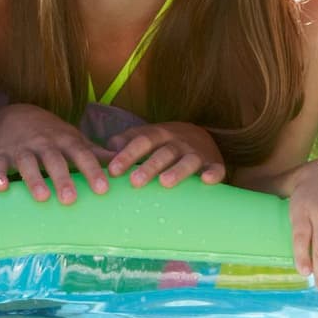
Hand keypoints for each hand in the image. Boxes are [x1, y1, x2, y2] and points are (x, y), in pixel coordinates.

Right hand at [0, 103, 108, 204]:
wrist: (15, 113)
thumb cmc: (51, 133)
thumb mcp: (73, 138)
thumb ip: (95, 153)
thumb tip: (125, 163)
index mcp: (65, 140)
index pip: (81, 155)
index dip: (92, 171)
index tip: (103, 188)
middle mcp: (44, 143)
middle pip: (54, 160)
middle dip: (63, 178)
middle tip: (71, 200)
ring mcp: (22, 148)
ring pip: (27, 163)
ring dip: (34, 179)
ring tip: (42, 197)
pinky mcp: (1, 153)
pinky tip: (0, 188)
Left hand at [105, 122, 224, 187]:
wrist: (201, 136)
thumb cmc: (164, 143)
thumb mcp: (145, 137)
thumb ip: (124, 142)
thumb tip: (102, 152)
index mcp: (159, 134)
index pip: (142, 141)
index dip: (127, 155)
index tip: (113, 171)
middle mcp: (178, 142)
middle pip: (163, 152)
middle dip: (149, 166)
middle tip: (135, 181)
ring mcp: (197, 153)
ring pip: (187, 160)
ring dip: (177, 171)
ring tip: (165, 183)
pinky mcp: (214, 164)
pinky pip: (215, 169)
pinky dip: (212, 174)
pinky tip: (206, 181)